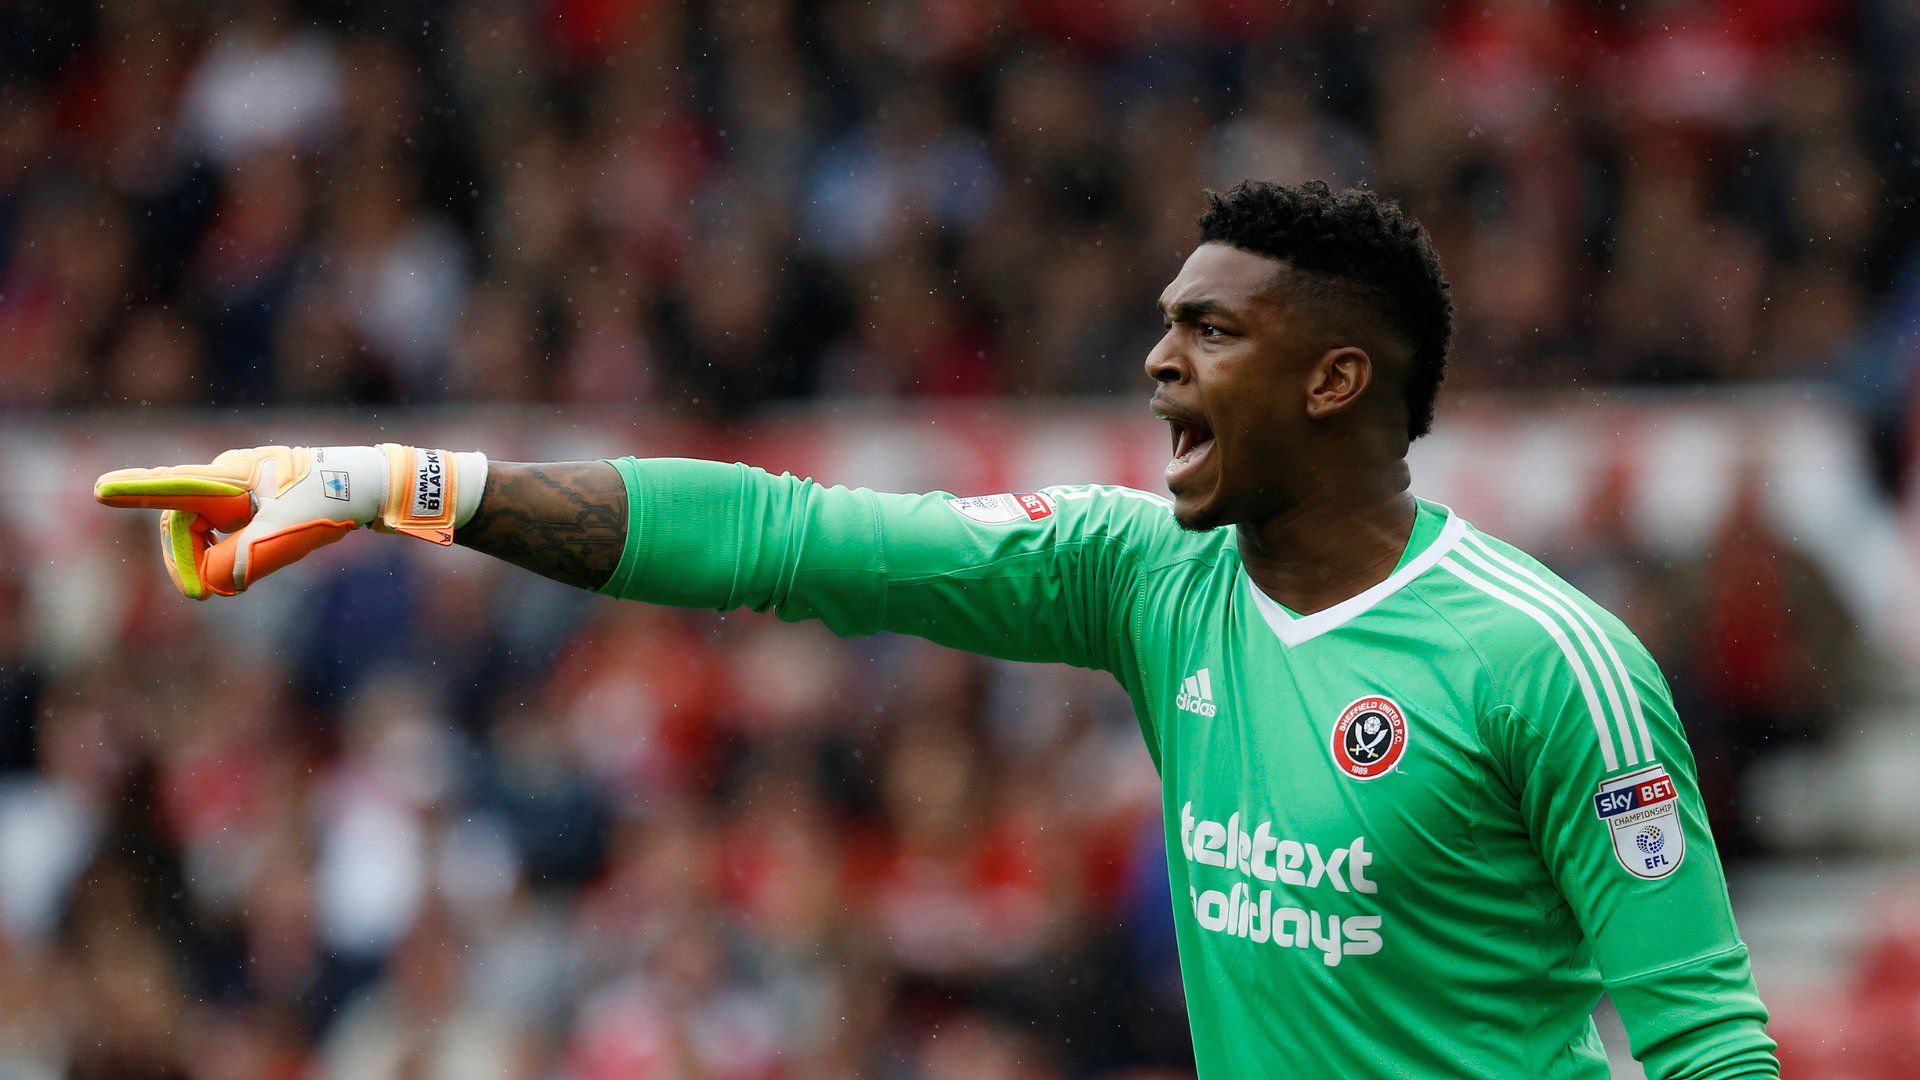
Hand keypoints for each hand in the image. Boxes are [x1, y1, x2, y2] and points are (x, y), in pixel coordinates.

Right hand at [93, 445, 391, 598]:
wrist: (368, 486)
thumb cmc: (328, 501)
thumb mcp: (283, 538)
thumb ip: (240, 562)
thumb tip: (211, 581)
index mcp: (232, 476)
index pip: (175, 487)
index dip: (135, 492)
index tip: (100, 491)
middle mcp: (227, 476)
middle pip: (184, 521)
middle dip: (186, 558)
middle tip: (199, 595)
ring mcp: (238, 488)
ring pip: (203, 529)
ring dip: (212, 558)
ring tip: (236, 579)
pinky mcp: (251, 501)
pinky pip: (224, 531)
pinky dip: (230, 553)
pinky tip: (245, 567)